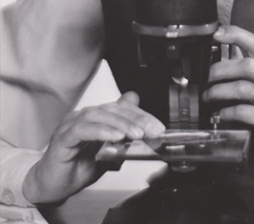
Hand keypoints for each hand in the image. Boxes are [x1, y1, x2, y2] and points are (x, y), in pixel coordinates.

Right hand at [22, 92, 163, 205]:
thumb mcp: (110, 152)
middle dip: (136, 119)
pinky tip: (115, 137)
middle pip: (112, 110)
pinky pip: (81, 130)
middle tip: (152, 131)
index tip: (158, 128)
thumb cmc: (80, 167)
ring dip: (120, 124)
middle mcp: (82, 118)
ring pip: (98, 116)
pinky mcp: (61, 140)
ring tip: (136, 134)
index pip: (122, 109)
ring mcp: (70, 126)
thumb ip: (125, 137)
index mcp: (95, 118)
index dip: (142, 116)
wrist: (54, 185)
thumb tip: (145, 126)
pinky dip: (100, 131)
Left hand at [203, 25, 253, 158]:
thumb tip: (227, 48)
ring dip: (218, 92)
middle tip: (204, 76)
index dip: (236, 34)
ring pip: (241, 89)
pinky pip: (241, 112)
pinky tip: (220, 114)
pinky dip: (225, 112)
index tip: (216, 33)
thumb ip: (247, 65)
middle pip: (246, 65)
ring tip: (207, 97)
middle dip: (220, 69)